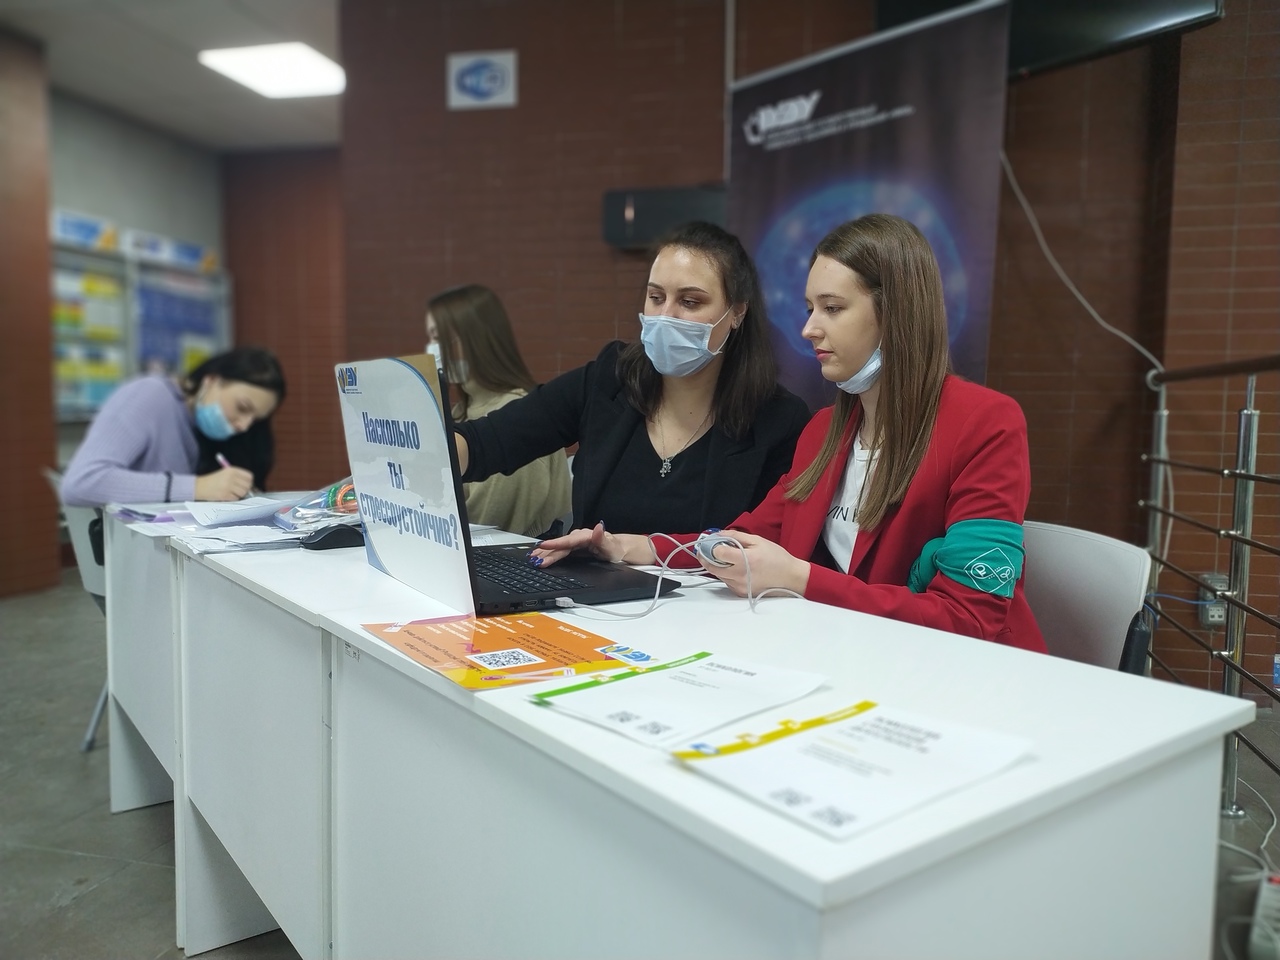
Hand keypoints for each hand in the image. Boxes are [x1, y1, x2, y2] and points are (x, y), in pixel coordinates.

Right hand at [194, 465, 253, 500]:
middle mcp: (231, 477)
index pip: (249, 476)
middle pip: (248, 485)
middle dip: (245, 489)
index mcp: (232, 470)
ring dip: (239, 495)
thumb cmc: (214, 480)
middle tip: (238, 490)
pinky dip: (233, 498)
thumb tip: (251, 485)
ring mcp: (228, 486)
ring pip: (243, 493)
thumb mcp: (225, 473)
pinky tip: (227, 496)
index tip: (245, 485)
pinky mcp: (225, 494)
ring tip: (232, 493)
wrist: (199, 486)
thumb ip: (238, 477)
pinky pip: (236, 498)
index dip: (249, 482)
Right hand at [528, 522, 653, 567]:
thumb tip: (598, 528)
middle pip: (560, 546)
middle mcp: (578, 537)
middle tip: (533, 560)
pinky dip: (550, 554)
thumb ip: (603, 539)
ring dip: (545, 553)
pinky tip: (542, 557)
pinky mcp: (574, 548)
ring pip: (558, 548)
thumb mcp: (611, 547)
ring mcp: (576, 542)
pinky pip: (560, 551)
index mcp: (585, 536)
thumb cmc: (615, 550)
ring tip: (532, 558)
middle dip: (546, 552)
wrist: (619, 550)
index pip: (568, 541)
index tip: (543, 546)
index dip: (555, 544)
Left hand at [698, 531, 809, 597]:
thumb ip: (736, 536)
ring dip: (716, 566)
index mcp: (745, 560)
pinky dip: (726, 574)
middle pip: (712, 567)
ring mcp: (740, 586)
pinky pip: (727, 582)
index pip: (718, 554)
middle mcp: (740, 576)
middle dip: (706, 557)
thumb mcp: (758, 540)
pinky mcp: (741, 593)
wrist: (791, 577)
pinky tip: (734, 568)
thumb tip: (719, 534)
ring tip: (723, 558)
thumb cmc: (777, 558)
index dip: (711, 546)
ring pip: (718, 575)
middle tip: (705, 550)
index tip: (709, 542)